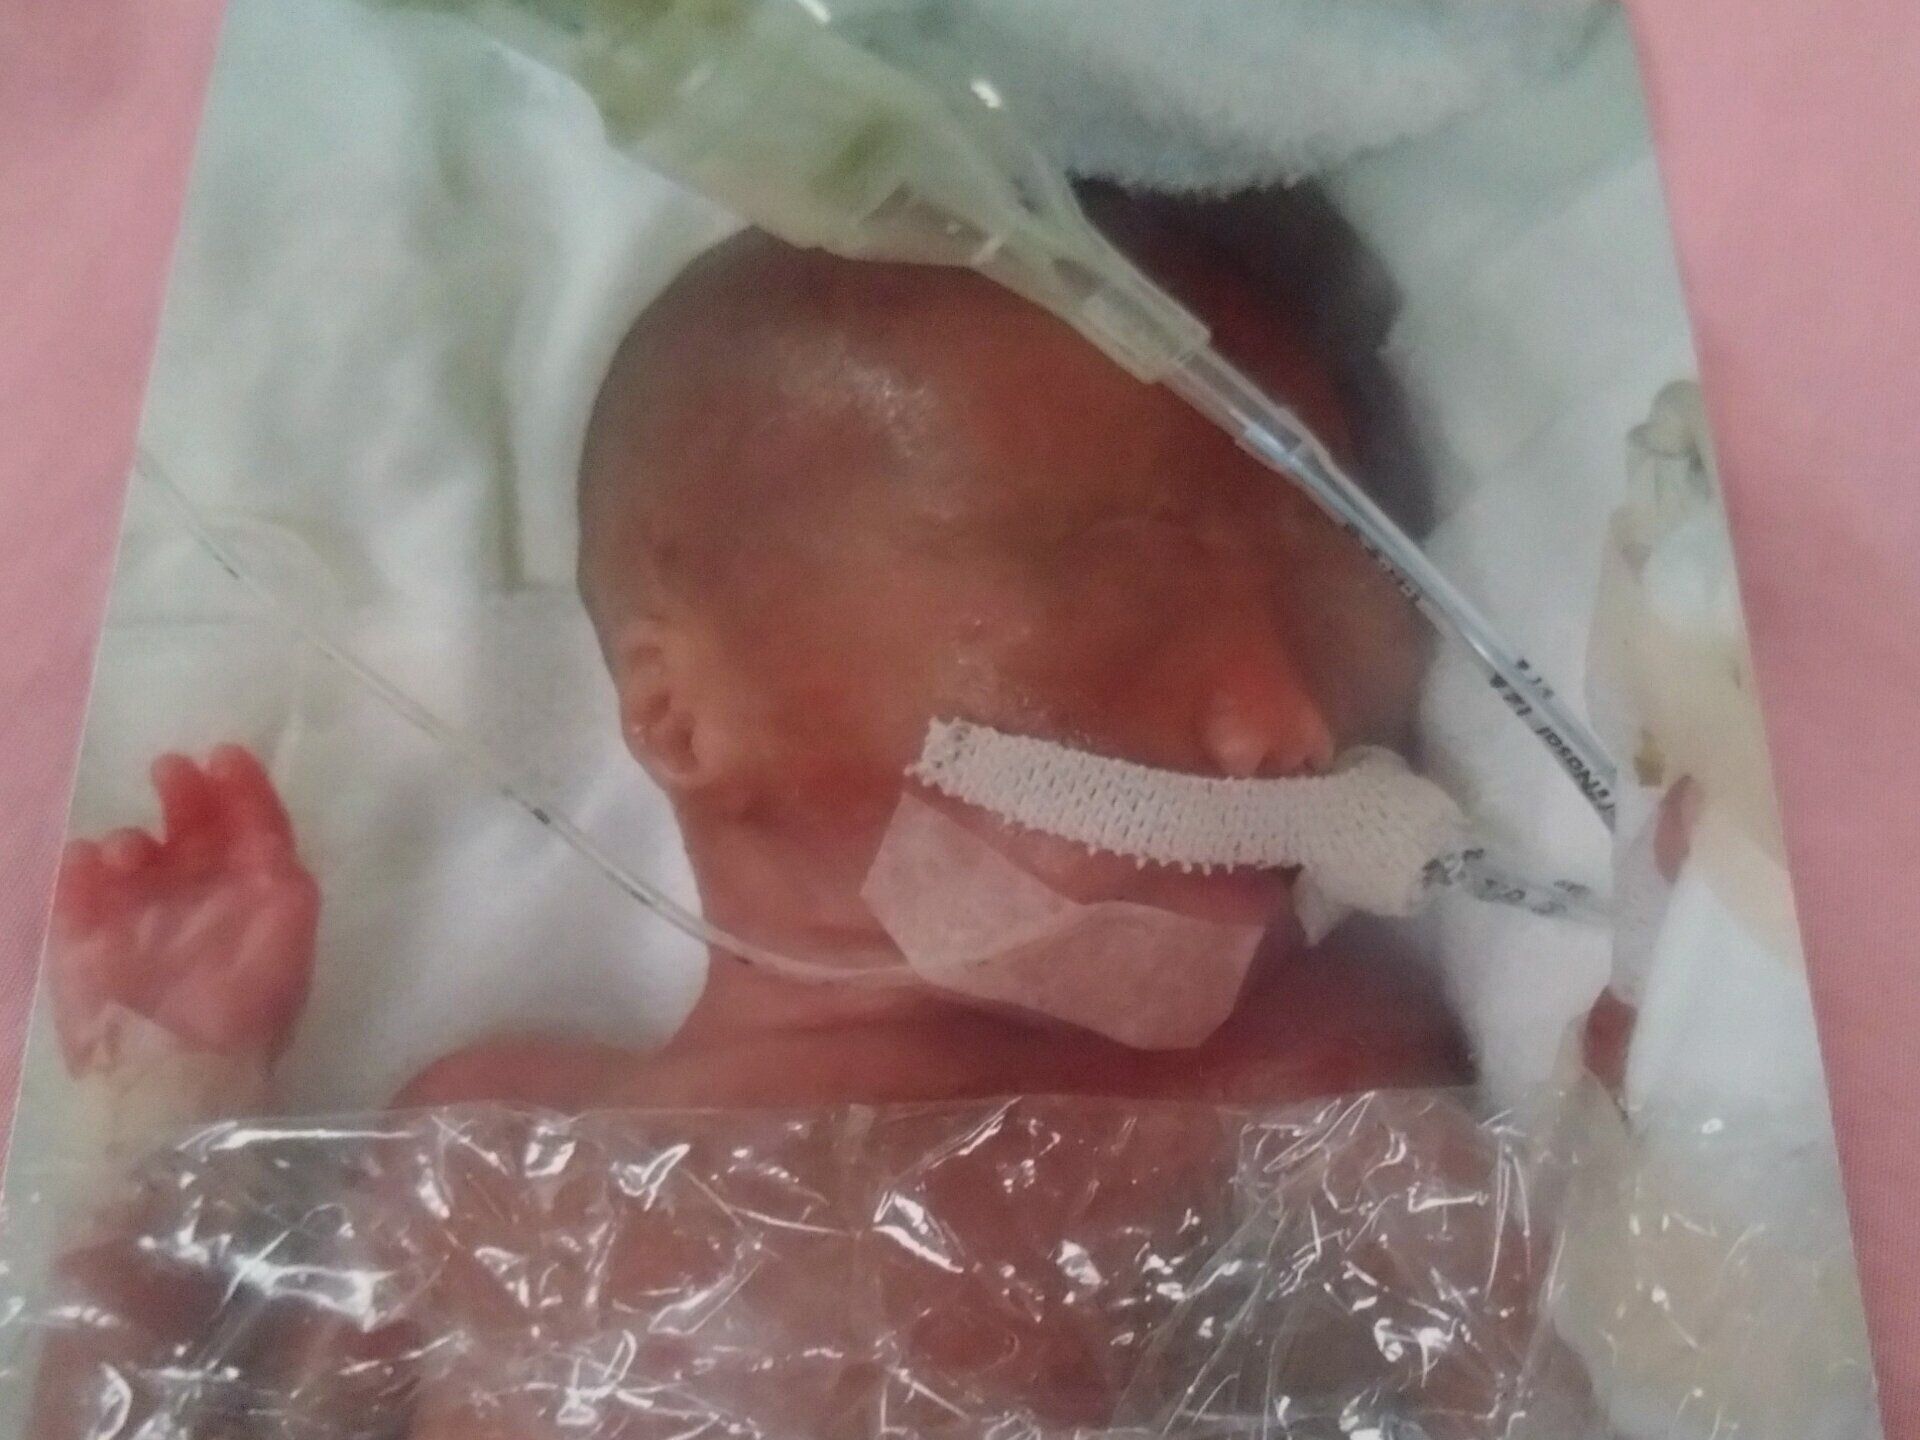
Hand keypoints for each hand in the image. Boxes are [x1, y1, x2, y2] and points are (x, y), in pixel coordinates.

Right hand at [50, 745, 318, 1073]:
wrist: (184, 1086)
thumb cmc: (246, 1011)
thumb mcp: (286, 940)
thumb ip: (283, 884)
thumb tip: (263, 837)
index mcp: (253, 896)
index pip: (252, 830)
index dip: (242, 789)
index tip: (225, 754)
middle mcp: (199, 900)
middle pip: (191, 831)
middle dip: (183, 795)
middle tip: (170, 771)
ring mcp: (140, 922)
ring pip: (131, 858)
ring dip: (132, 842)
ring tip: (134, 851)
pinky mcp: (89, 950)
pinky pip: (77, 898)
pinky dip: (81, 876)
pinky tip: (91, 864)